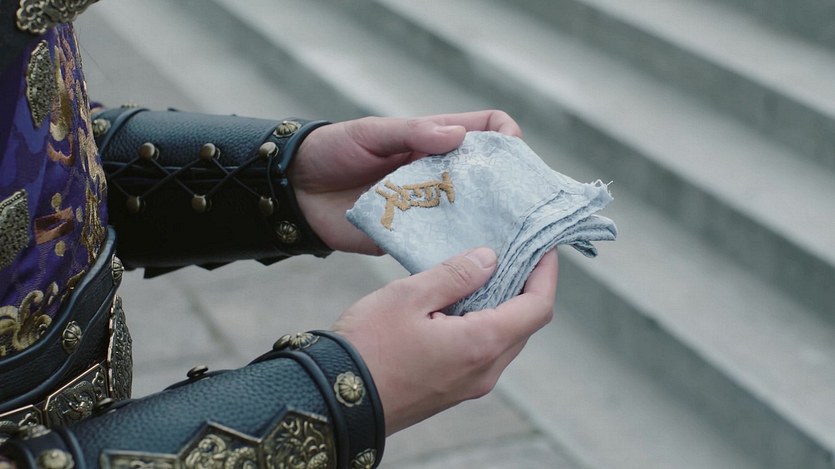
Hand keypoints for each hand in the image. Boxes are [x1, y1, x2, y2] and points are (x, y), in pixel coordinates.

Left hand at [290, 111, 521, 253]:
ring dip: (491, 226)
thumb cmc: (332, 151)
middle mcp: (439, 174)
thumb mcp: (371, 133)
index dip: (507, 138)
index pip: (486, 130)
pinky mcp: (412, 237)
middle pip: (490, 179)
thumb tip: (459, 136)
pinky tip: (477, 265)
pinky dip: (460, 255)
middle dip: (510, 190)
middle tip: (526, 208)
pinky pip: (442, 247)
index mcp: (434, 140)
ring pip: (473, 217)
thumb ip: (412, 133)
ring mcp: (429, 207)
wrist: (295, 192)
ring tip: (511, 240)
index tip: (515, 156)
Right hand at [332, 248, 557, 434]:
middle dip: (526, 286)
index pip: (537, 307)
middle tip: (511, 251)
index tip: (542, 246)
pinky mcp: (451, 390)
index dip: (546, 273)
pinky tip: (460, 303)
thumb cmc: (366, 346)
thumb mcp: (409, 296)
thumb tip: (490, 259)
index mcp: (481, 344)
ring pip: (504, 340)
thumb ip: (455, 274)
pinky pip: (483, 353)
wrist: (334, 400)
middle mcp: (484, 371)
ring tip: (484, 271)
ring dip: (504, 306)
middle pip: (525, 324)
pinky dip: (484, 324)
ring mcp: (469, 385)